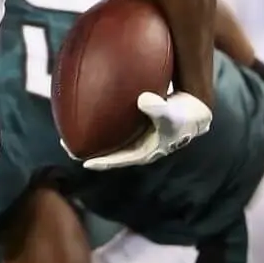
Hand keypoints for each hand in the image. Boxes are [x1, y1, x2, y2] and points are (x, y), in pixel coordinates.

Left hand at [80, 91, 210, 169]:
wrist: (196, 113)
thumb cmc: (185, 115)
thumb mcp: (173, 114)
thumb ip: (159, 109)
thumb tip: (143, 100)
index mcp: (145, 151)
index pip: (120, 159)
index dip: (102, 162)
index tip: (84, 162)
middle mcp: (138, 146)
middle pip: (109, 152)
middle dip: (89, 150)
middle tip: (67, 146)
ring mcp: (137, 138)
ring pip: (110, 140)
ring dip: (92, 138)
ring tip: (70, 130)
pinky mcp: (137, 127)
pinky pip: (116, 127)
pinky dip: (103, 122)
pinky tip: (91, 106)